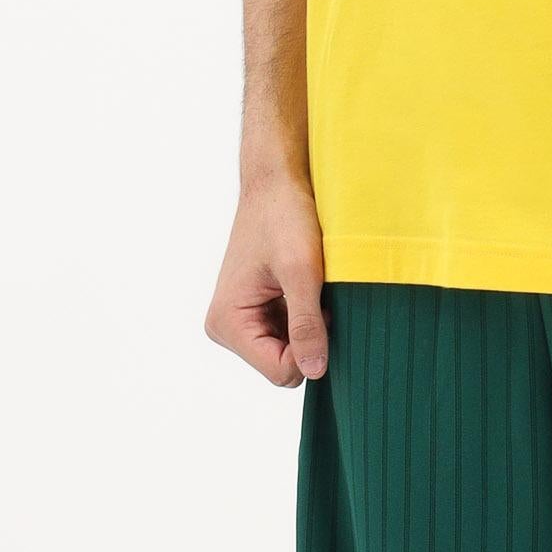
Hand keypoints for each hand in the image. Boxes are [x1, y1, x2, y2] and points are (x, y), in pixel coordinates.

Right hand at [204, 173, 329, 386]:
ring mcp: (240, 318)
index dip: (310, 349)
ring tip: (314, 287)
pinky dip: (305, 314)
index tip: (324, 310)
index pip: (279, 371)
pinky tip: (309, 286)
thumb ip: (306, 324)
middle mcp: (226, 327)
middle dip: (308, 336)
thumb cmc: (285, 216)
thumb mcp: (301, 271)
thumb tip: (315, 372)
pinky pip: (286, 331)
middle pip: (282, 364)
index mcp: (228, 323)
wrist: (276, 180)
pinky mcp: (254, 307)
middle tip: (319, 294)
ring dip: (309, 323)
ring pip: (287, 349)